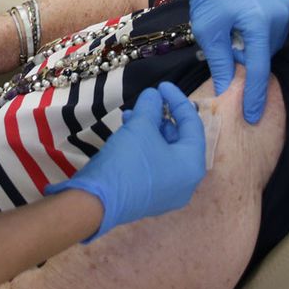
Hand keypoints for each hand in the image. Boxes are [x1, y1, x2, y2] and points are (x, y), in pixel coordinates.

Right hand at [44, 83, 205, 240]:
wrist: (96, 202)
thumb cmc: (128, 161)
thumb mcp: (141, 126)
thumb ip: (151, 106)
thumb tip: (154, 96)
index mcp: (192, 165)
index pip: (192, 125)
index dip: (177, 101)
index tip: (162, 86)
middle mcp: (186, 182)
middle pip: (179, 140)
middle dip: (162, 117)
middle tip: (147, 102)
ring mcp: (167, 193)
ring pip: (164, 152)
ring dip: (149, 130)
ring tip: (130, 116)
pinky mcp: (149, 197)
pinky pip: (154, 165)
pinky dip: (144, 147)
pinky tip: (126, 134)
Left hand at [145, 0, 288, 122]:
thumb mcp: (209, 32)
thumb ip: (221, 63)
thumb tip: (226, 93)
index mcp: (258, 22)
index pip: (258, 68)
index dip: (254, 95)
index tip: (251, 116)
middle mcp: (279, 15)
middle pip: (264, 56)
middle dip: (245, 60)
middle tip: (226, 45)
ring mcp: (286, 9)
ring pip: (270, 47)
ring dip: (253, 48)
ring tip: (233, 31)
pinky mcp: (286, 5)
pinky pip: (274, 33)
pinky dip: (259, 37)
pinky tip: (243, 26)